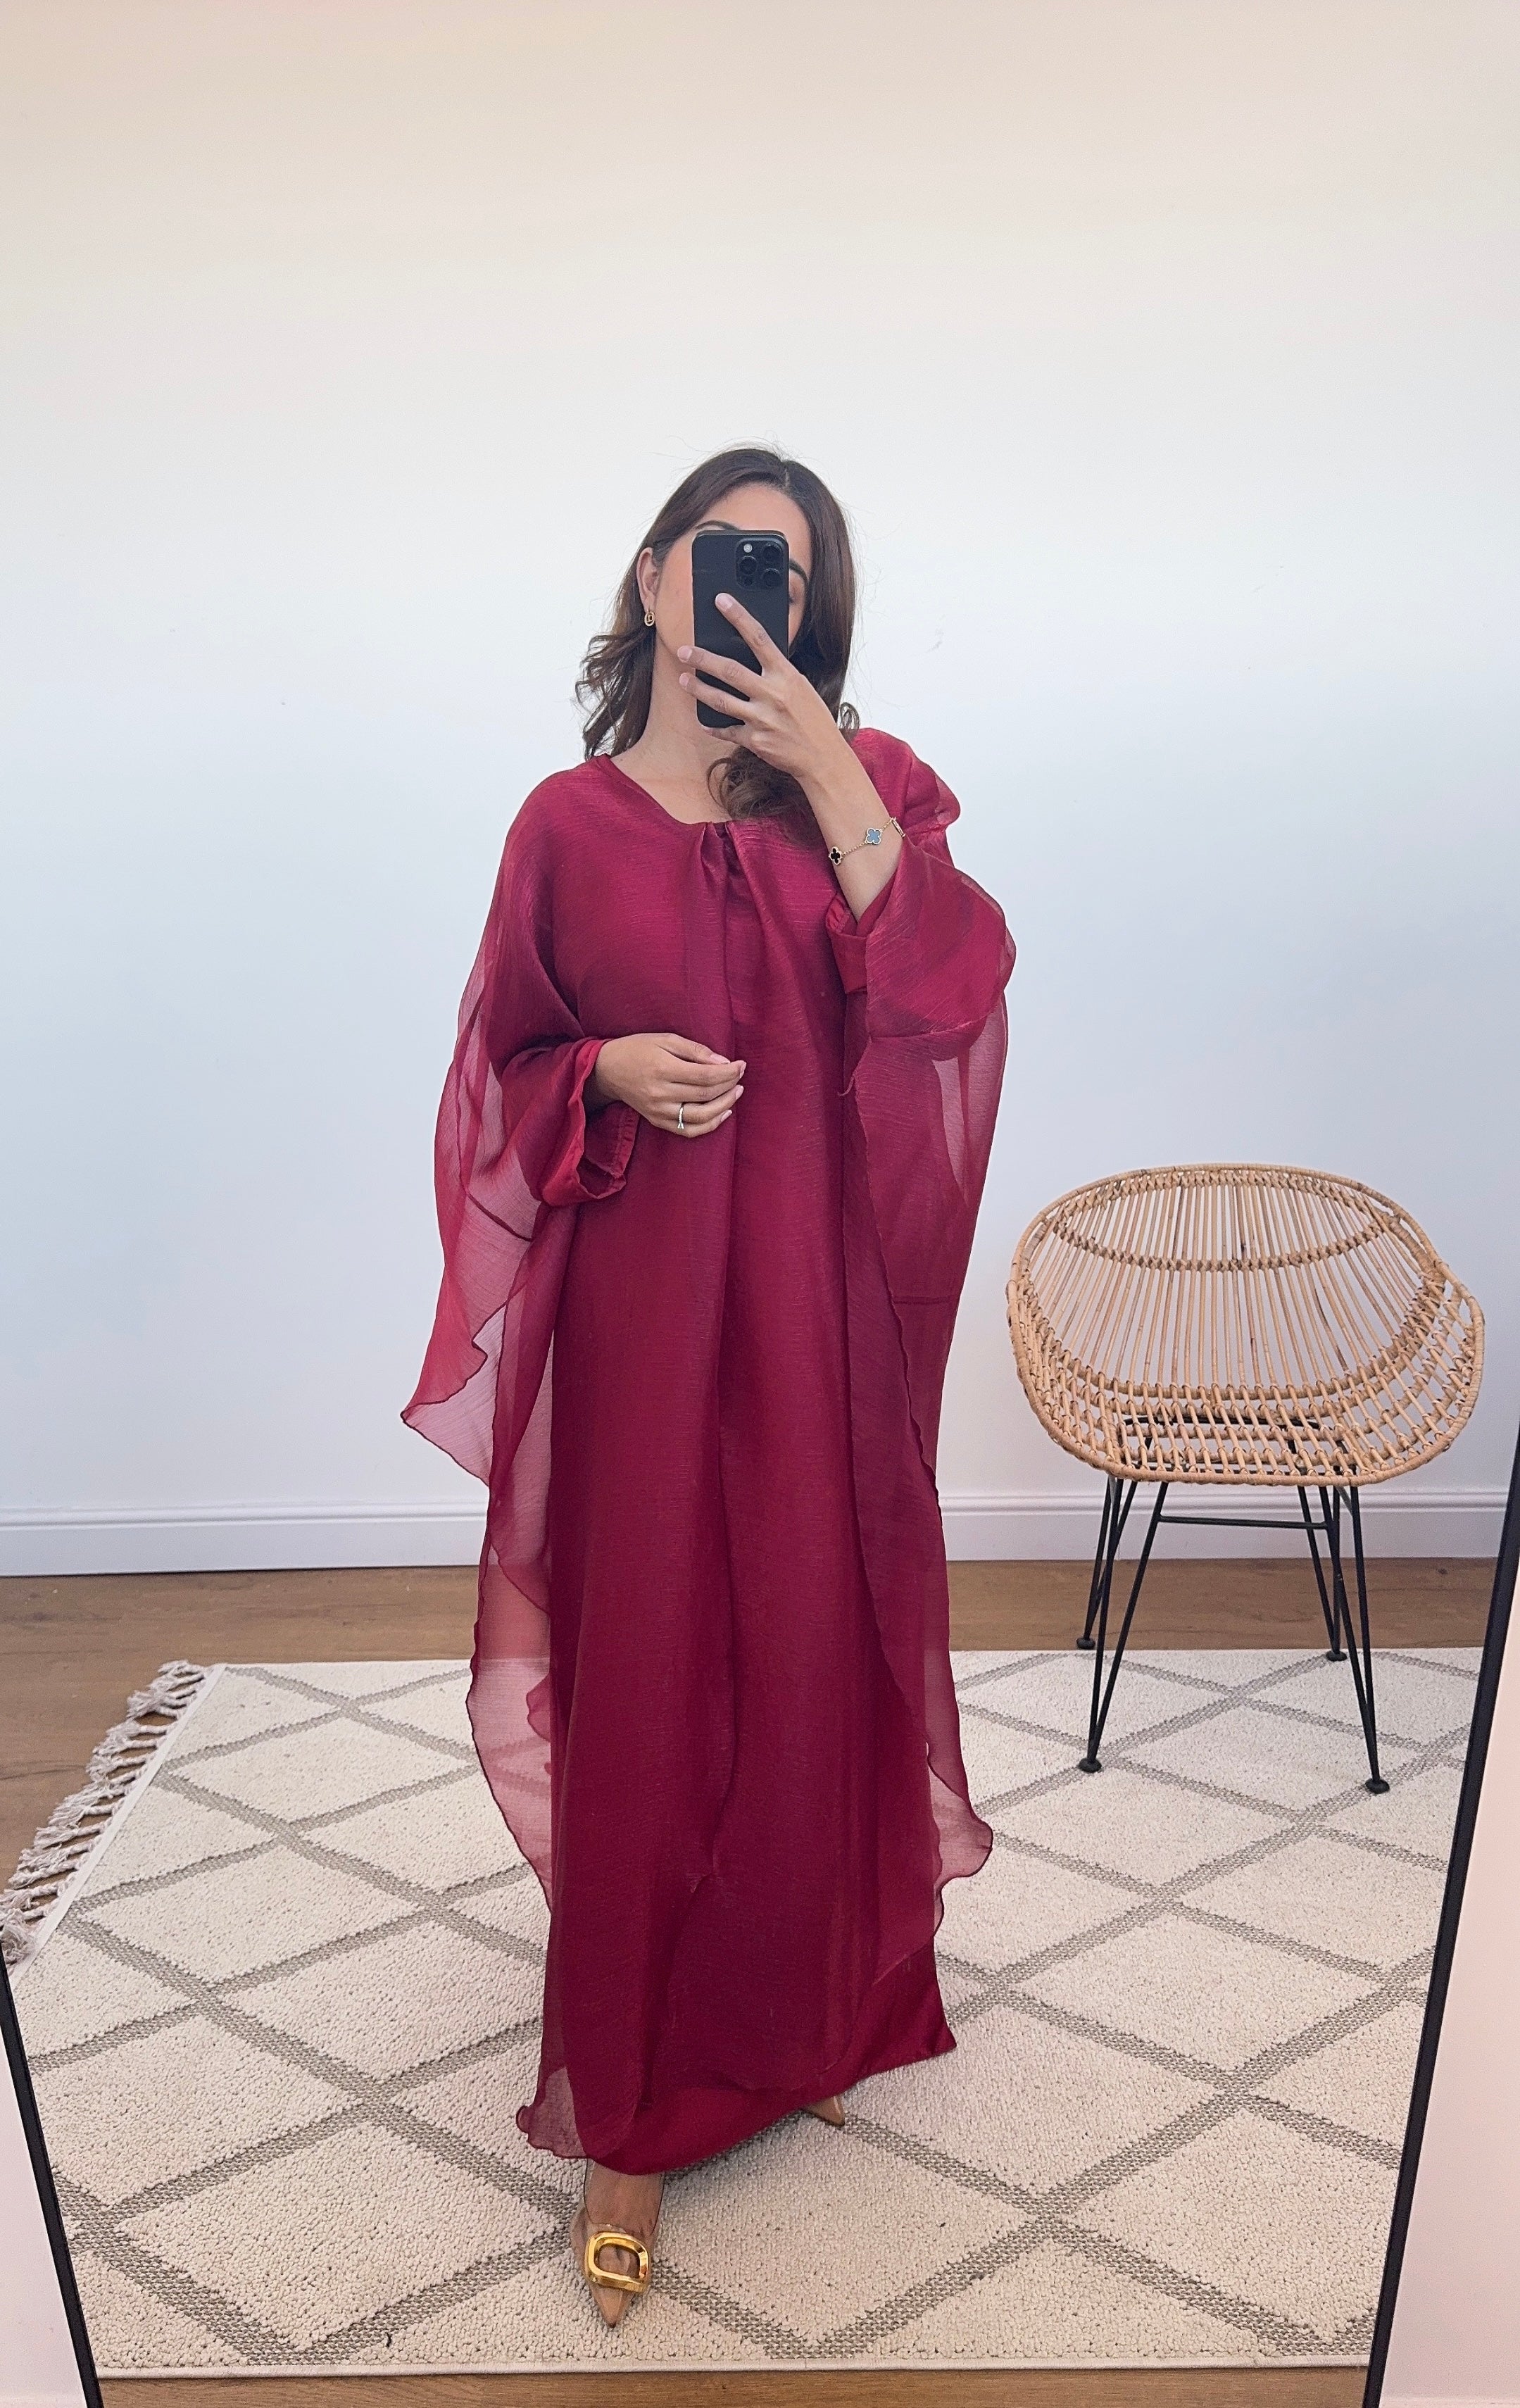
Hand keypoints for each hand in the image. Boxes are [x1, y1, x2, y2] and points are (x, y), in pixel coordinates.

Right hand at [589, 1032, 743, 1137]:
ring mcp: (659, 1111)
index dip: (728, 1072)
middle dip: (729, 1085)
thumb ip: (695, 1050)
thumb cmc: (638, 1049)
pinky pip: (689, 1131)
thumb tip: (724, 1062)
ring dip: (725, 1105)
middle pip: (706, 1096)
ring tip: (736, 1092)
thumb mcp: (665, 1039)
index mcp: (663, 1069)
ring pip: (701, 1117)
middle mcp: (661, 1094)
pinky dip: (710, 1125)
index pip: (706, 1076)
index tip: (741, 1065)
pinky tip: (724, 1113)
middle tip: (740, 1076)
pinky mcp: (658, 1121)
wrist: (608, 1070)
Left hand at [676, 595, 847, 783]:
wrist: (824, 758)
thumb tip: (750, 658)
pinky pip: (726, 730)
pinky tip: (703, 721)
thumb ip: (777, 673)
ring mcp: (762, 719)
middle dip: (702, 658)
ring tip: (683, 680)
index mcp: (787, 676)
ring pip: (720, 700)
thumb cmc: (814, 720)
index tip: (721, 601)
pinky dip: (712, 726)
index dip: (739, 617)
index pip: (759, 638)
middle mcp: (773, 695)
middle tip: (683, 651)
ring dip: (698, 689)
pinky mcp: (755, 741)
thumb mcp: (801, 688)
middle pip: (730, 670)